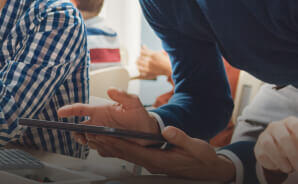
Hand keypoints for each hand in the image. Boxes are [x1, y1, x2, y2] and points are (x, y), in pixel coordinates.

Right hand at [58, 88, 160, 145]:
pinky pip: (97, 148)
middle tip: (82, 137)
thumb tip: (110, 90)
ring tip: (100, 141)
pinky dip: (99, 148)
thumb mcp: (134, 103)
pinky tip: (109, 146)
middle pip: (79, 127)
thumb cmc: (140, 116)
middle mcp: (98, 123)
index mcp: (100, 111)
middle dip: (77, 132)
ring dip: (89, 141)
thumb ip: (123, 95)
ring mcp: (101, 134)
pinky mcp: (106, 144)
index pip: (81, 109)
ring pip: (87, 138)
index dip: (69, 110)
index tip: (60, 113)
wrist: (149, 133)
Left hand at [87, 126, 235, 180]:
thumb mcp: (196, 147)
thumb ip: (180, 138)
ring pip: (125, 155)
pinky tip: (110, 144)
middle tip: (90, 134)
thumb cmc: (203, 159)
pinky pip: (131, 155)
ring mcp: (151, 164)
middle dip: (106, 143)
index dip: (116, 142)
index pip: (132, 150)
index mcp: (159, 160)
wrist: (210, 170)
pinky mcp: (152, 162)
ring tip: (94, 137)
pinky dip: (118, 148)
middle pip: (124, 153)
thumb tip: (168, 130)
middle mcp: (152, 163)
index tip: (103, 134)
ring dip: (109, 146)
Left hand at [135, 45, 171, 78]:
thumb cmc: (165, 60)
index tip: (140, 52)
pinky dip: (139, 69)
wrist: (170, 69)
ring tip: (138, 63)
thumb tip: (143, 46)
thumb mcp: (157, 53)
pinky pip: (140, 71)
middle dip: (138, 57)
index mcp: (152, 55)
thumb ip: (149, 50)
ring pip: (138, 65)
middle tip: (139, 58)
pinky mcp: (149, 73)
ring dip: (138, 63)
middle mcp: (149, 61)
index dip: (140, 52)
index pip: (141, 52)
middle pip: (138, 58)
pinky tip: (140, 68)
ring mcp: (149, 68)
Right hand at [255, 116, 297, 173]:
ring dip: (281, 160)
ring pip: (268, 145)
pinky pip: (262, 155)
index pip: (295, 126)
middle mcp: (275, 127)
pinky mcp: (258, 148)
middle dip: (293, 155)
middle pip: (283, 138)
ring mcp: (264, 136)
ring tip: (289, 169)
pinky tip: (281, 166)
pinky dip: (273, 164)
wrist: (280, 151)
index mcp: (289, 122)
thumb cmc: (295, 145)